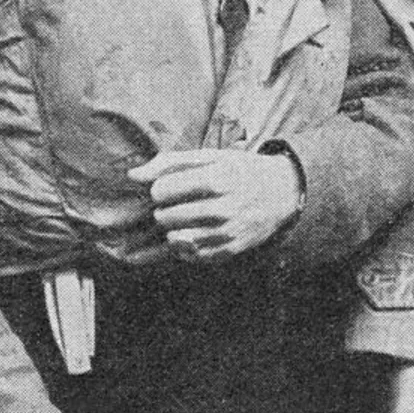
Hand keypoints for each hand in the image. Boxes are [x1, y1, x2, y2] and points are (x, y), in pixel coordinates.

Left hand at [127, 149, 302, 261]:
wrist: (281, 193)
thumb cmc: (238, 170)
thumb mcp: (209, 156)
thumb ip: (169, 162)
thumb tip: (132, 175)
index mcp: (216, 179)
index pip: (163, 190)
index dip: (157, 190)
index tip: (165, 188)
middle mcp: (223, 208)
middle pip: (165, 217)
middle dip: (161, 210)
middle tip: (171, 205)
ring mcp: (227, 233)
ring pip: (175, 238)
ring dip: (171, 228)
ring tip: (182, 217)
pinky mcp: (230, 250)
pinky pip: (190, 255)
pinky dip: (184, 244)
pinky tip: (192, 231)